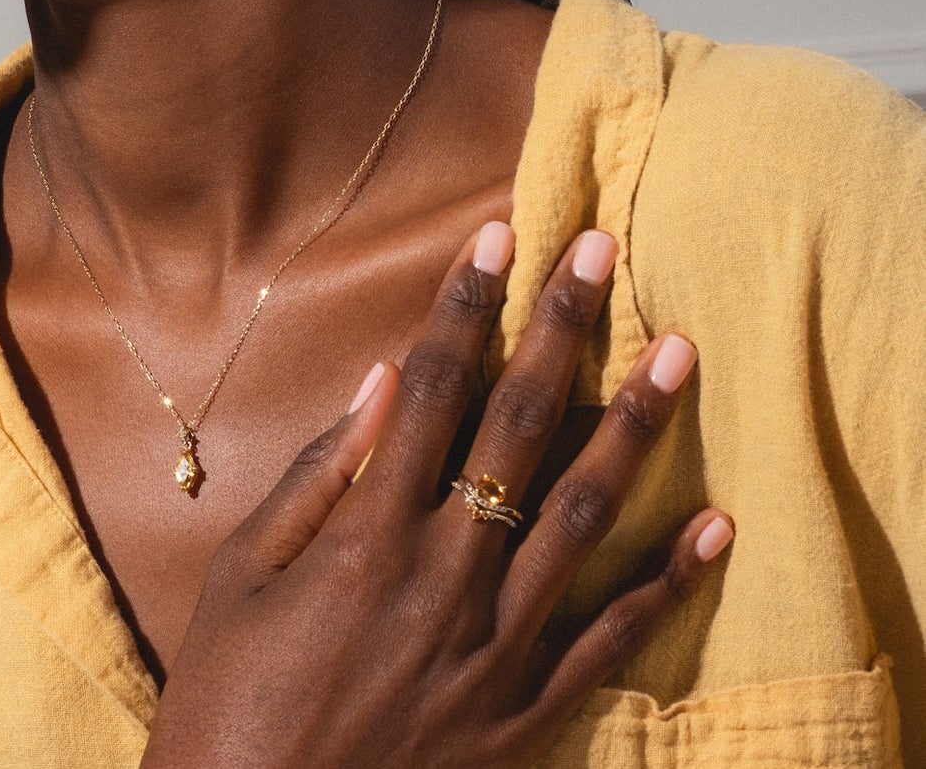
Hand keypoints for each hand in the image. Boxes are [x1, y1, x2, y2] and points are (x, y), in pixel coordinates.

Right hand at [141, 224, 730, 768]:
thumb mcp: (240, 576)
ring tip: (679, 354)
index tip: (498, 233)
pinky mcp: (526, 712)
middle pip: (519, 426)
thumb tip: (381, 380)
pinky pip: (610, 637)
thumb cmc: (230, 697)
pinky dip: (668, 581)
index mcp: (366, 535)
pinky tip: (714, 525)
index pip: (434, 387)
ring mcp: (494, 646)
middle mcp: (443, 576)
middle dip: (562, 327)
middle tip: (602, 249)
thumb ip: (317, 476)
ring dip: (635, 426)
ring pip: (583, 513)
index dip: (468, 303)